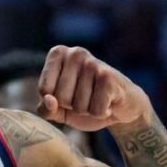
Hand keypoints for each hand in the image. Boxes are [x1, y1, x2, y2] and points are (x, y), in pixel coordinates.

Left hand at [36, 45, 150, 130]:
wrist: (122, 106)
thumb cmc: (86, 104)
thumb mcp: (60, 110)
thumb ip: (46, 109)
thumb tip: (49, 100)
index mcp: (58, 53)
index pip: (44, 89)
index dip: (56, 102)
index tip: (69, 95)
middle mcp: (75, 52)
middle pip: (60, 97)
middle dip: (73, 107)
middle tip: (87, 97)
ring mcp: (93, 63)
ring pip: (78, 106)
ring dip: (88, 110)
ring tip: (98, 99)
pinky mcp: (108, 77)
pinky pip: (95, 110)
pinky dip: (101, 113)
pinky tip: (109, 102)